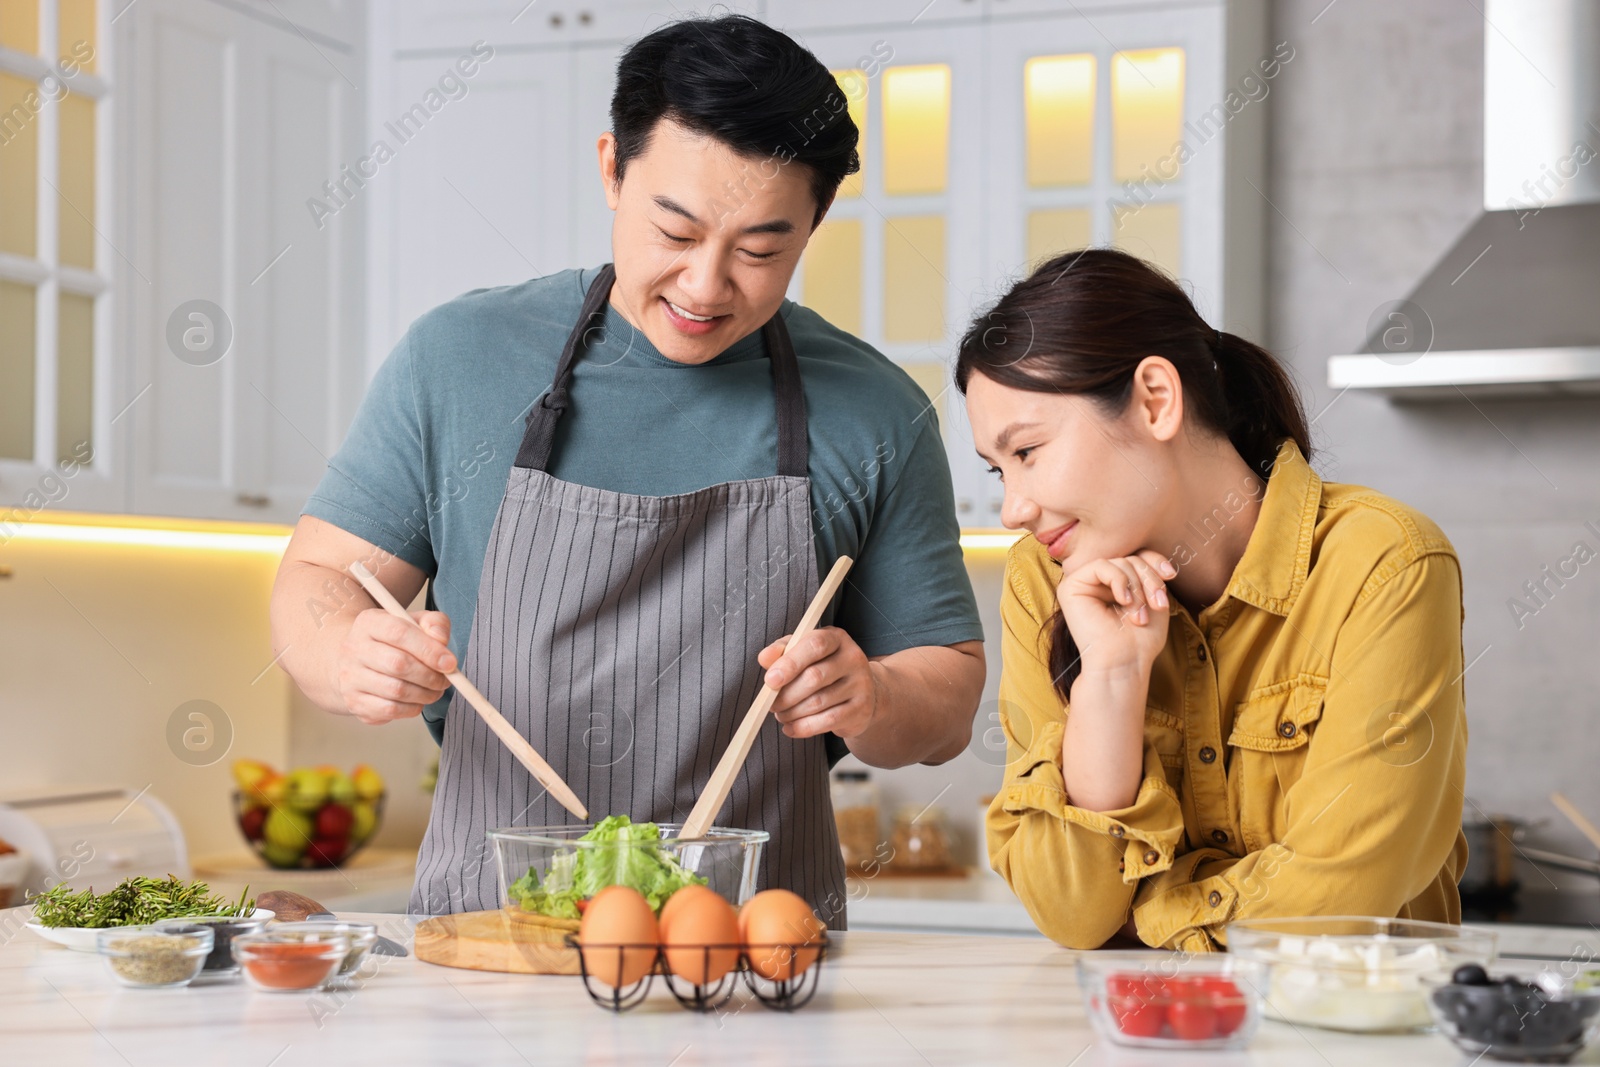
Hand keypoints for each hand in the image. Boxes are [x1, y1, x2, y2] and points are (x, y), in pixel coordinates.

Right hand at [335, 608, 455, 723]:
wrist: (359, 661)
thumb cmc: (394, 641)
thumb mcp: (414, 622)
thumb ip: (434, 624)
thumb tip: (441, 641)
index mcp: (369, 622)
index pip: (399, 632)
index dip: (429, 650)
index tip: (450, 663)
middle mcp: (354, 649)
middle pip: (398, 664)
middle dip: (430, 676)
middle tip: (446, 680)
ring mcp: (350, 677)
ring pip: (396, 691)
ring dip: (425, 694)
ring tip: (435, 690)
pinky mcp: (354, 702)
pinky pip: (390, 710)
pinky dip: (412, 708)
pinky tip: (418, 700)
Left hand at [757, 627, 878, 739]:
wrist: (864, 691)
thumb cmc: (825, 668)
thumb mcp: (803, 652)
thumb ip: (782, 651)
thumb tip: (764, 658)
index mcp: (837, 638)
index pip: (815, 645)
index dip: (790, 663)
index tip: (770, 680)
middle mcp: (853, 658)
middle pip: (814, 677)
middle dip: (786, 694)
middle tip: (772, 704)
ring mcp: (860, 684)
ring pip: (818, 702)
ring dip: (792, 712)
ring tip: (781, 714)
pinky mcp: (861, 709)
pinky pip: (828, 721)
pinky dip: (803, 727)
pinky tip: (791, 728)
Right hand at [1057, 550, 1174, 672]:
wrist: (1123, 663)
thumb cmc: (1139, 640)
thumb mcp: (1153, 600)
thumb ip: (1150, 574)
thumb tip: (1149, 555)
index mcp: (1115, 585)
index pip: (1136, 558)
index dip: (1155, 562)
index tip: (1171, 576)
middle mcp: (1098, 582)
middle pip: (1131, 559)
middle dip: (1150, 580)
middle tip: (1158, 605)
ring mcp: (1083, 584)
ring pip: (1120, 563)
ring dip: (1137, 588)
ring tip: (1139, 615)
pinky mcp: (1071, 587)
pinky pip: (1101, 566)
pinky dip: (1119, 581)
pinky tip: (1123, 602)